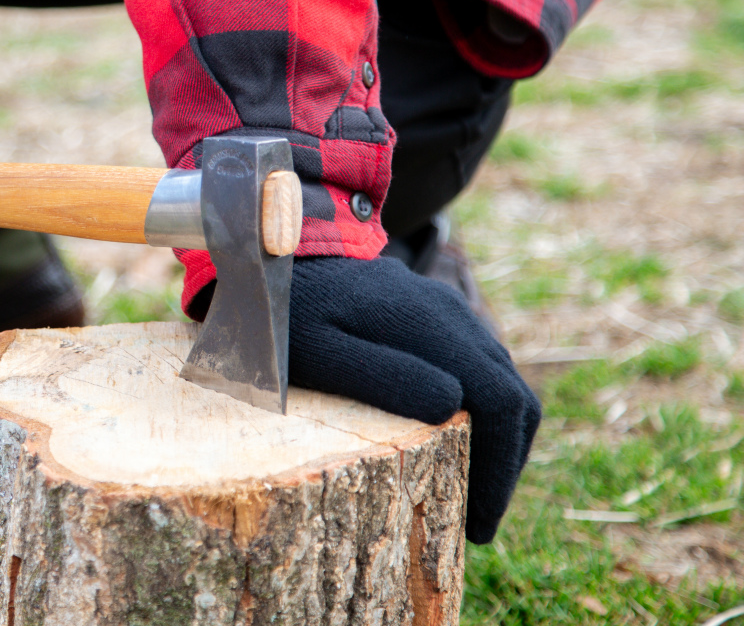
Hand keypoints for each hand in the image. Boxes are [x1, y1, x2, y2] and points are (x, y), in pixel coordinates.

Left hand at [288, 255, 539, 543]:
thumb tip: (452, 405)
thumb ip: (381, 374)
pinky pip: (480, 371)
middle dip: (505, 464)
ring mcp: (448, 312)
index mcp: (431, 325)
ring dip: (497, 442)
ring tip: (467, 493)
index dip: (500, 469)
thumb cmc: (286, 316)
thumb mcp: (318, 351)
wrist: (271, 262)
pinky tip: (451, 446)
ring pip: (502, 384)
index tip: (479, 524)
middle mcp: (452, 315)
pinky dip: (482, 416)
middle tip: (477, 520)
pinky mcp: (435, 317)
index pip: (502, 403)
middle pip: (515, 397)